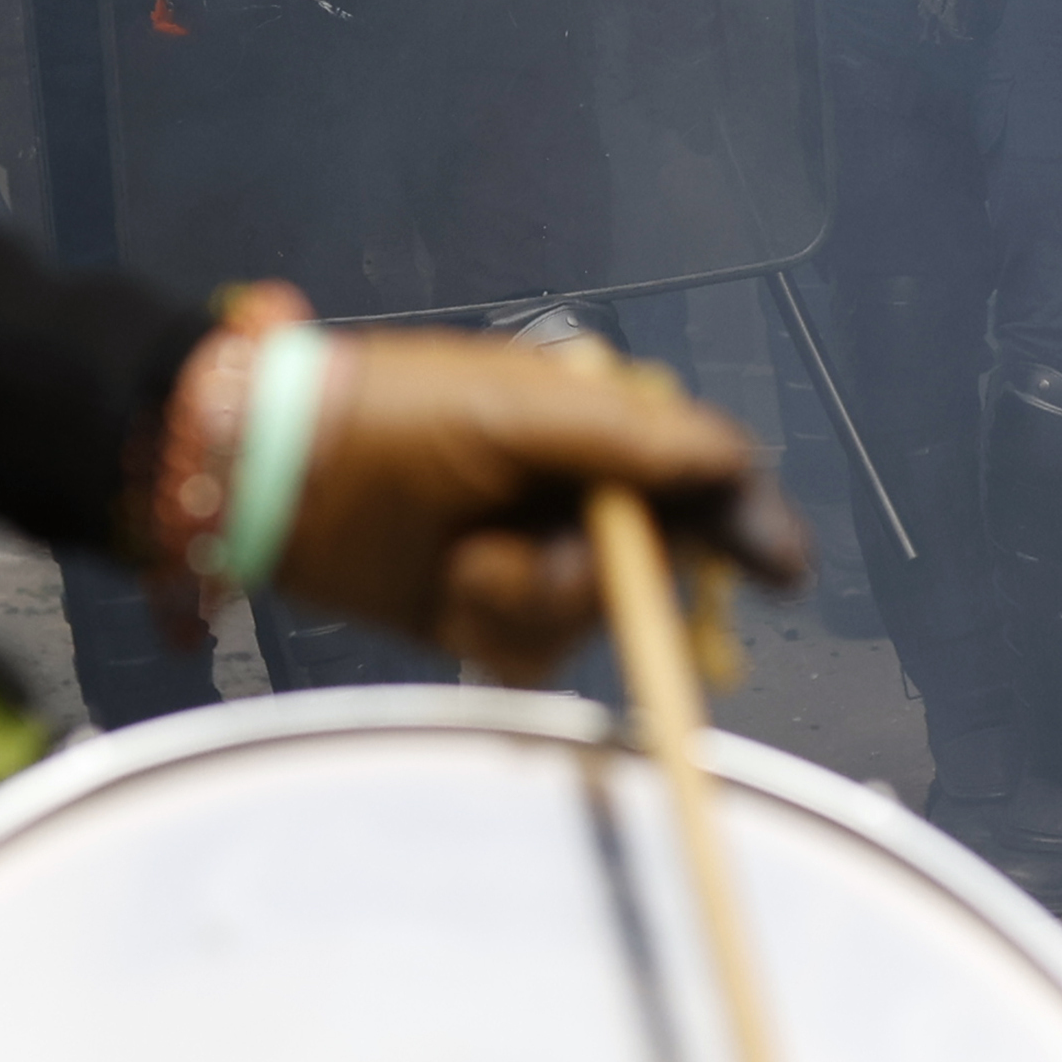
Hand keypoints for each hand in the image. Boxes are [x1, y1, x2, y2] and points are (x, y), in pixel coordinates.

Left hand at [273, 328, 808, 681]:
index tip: (779, 570)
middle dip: (606, 571)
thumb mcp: (524, 410)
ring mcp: (535, 558)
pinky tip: (449, 586)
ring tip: (466, 560)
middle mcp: (576, 496)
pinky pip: (536, 651)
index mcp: (597, 428)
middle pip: (657, 563)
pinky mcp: (489, 616)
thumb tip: (736, 462)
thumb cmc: (399, 417)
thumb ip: (634, 440)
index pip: (702, 479)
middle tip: (547, 556)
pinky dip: (494, 628)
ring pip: (594, 617)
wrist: (282, 475)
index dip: (747, 525)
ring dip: (531, 596)